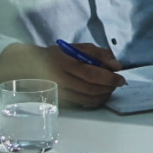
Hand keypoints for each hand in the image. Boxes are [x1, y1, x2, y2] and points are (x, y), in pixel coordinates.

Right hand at [0, 42, 124, 108]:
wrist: (31, 67)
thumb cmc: (57, 55)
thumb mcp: (77, 47)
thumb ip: (99, 54)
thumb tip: (116, 66)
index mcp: (66, 63)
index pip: (92, 74)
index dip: (109, 78)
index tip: (121, 78)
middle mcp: (62, 79)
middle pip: (92, 89)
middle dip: (110, 87)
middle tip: (118, 83)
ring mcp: (60, 92)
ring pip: (89, 100)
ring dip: (105, 95)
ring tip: (110, 88)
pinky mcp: (61, 101)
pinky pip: (83, 104)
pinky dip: (96, 100)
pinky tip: (100, 93)